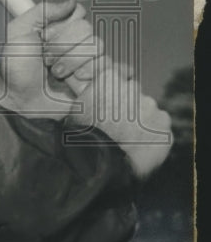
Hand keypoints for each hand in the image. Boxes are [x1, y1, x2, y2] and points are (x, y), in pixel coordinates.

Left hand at [0, 0, 100, 118]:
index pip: (79, 14)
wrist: (15, 101)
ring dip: (74, 63)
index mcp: (58, 30)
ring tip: (57, 74)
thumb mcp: (18, 31)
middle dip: (65, 47)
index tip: (45, 37)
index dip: (63, 26)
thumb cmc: (13, 69)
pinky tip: (76, 82)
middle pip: (89, 31)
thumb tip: (70, 3)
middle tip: (47, 59)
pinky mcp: (92, 83)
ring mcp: (85, 64)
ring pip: (99, 50)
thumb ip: (43, 11)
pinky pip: (110, 70)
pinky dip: (93, 74)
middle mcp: (74, 45)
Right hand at [68, 61, 172, 179]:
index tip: (110, 108)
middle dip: (129, 108)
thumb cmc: (81, 135)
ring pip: (150, 113)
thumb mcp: (77, 108)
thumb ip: (91, 95)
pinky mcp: (164, 128)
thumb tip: (93, 93)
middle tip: (118, 127)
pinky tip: (139, 149)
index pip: (118, 79)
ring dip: (143, 123)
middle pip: (135, 96)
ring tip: (128, 141)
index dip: (114, 95)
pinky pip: (160, 132)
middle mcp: (134, 88)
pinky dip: (153, 138)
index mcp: (110, 79)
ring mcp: (152, 108)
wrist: (97, 162)